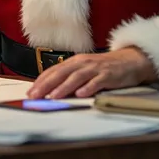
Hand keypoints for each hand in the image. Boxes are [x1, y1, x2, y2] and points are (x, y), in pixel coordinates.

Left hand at [27, 47, 155, 99]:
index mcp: (75, 62)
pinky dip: (89, 87)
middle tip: (35, 95)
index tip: (30, 92)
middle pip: (61, 73)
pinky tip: (81, 94)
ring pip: (76, 77)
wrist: (129, 61)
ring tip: (53, 96)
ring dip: (64, 87)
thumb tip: (51, 91)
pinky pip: (97, 82)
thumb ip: (70, 78)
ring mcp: (95, 68)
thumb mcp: (85, 70)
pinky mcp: (108, 75)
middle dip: (47, 85)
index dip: (41, 81)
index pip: (54, 71)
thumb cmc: (104, 68)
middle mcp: (83, 63)